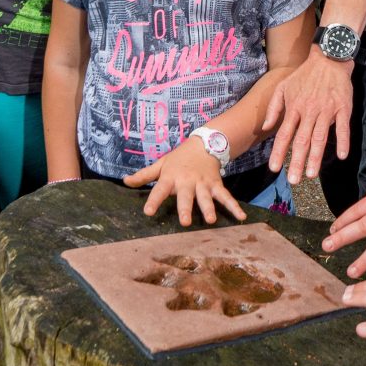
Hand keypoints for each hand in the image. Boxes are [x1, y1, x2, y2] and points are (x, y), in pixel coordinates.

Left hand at [127, 142, 246, 226]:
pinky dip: (234, 206)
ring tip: (211, 221)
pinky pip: (225, 196)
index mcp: (171, 177)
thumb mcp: (161, 164)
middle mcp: (187, 181)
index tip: (148, 211)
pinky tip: (241, 216)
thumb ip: (143, 175)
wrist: (203, 143)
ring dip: (209, 208)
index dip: (154, 200)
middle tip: (186, 222)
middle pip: (186, 196)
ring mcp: (203, 183)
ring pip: (206, 197)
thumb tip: (125, 182)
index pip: (160, 189)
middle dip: (186, 208)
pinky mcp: (216, 184)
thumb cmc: (178, 159)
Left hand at [262, 50, 354, 182]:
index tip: (274, 168)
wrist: (328, 59)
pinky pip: (343, 127)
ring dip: (315, 157)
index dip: (279, 152)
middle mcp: (308, 111)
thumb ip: (273, 108)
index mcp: (294, 108)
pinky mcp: (343, 108)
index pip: (284, 134)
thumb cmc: (304, 75)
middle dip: (296, 162)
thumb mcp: (282, 87)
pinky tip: (342, 156)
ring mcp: (326, 110)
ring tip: (311, 174)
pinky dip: (343, 141)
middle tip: (294, 180)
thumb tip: (266, 128)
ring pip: (320, 137)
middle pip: (301, 140)